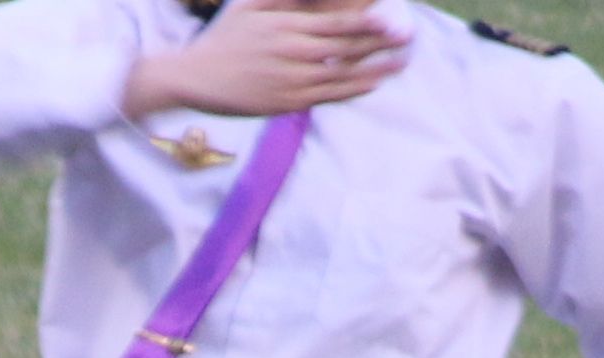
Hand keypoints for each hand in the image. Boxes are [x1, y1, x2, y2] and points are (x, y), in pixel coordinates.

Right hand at [128, 0, 408, 125]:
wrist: (195, 78)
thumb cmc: (225, 37)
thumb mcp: (251, 5)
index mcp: (286, 25)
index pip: (337, 21)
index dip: (367, 19)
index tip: (391, 14)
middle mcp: (293, 52)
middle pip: (347, 46)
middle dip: (381, 41)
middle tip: (408, 36)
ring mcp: (292, 79)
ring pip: (344, 73)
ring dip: (376, 67)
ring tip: (401, 62)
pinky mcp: (288, 102)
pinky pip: (329, 95)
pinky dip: (354, 88)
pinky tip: (373, 81)